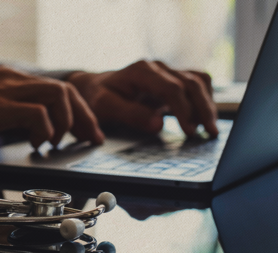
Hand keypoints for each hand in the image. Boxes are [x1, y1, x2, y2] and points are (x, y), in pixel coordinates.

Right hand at [0, 66, 103, 150]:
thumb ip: (15, 113)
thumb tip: (40, 128)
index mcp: (11, 80)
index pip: (58, 89)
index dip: (79, 111)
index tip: (87, 131)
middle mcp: (11, 80)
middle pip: (64, 90)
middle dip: (83, 117)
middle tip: (87, 139)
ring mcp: (2, 91)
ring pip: (55, 96)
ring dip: (65, 123)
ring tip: (57, 141)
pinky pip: (33, 113)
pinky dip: (44, 129)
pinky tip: (37, 143)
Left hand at [67, 60, 217, 136]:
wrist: (94, 87)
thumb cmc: (98, 98)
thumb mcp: (105, 107)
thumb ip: (130, 115)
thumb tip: (158, 124)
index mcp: (141, 71)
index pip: (172, 88)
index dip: (183, 109)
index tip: (189, 131)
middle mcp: (157, 68)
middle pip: (191, 83)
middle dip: (203, 109)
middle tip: (210, 133)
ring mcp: (166, 72)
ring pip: (198, 81)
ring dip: (207, 104)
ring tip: (210, 129)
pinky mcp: (171, 80)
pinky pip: (196, 84)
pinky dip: (204, 99)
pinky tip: (203, 119)